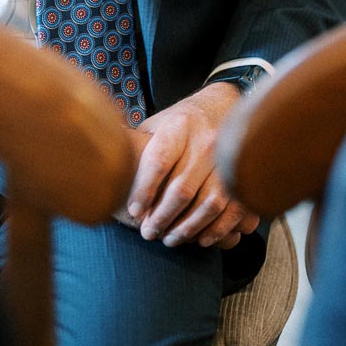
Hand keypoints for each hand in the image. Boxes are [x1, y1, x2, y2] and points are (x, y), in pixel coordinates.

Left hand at [118, 83, 259, 250]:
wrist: (220, 106)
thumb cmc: (178, 124)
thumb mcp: (155, 126)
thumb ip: (136, 147)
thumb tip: (103, 170)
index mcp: (179, 126)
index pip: (159, 160)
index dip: (145, 190)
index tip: (134, 213)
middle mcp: (205, 140)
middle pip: (182, 188)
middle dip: (162, 217)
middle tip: (148, 233)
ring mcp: (227, 157)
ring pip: (209, 202)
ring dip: (188, 228)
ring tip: (170, 240)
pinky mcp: (242, 173)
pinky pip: (233, 208)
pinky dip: (217, 228)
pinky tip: (200, 239)